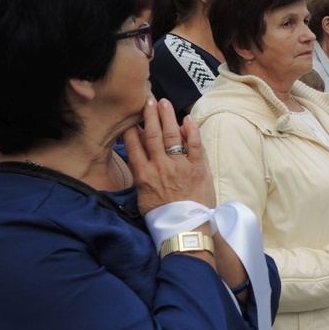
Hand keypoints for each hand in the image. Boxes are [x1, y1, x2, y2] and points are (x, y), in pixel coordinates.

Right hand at [123, 99, 215, 214]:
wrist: (186, 229)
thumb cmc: (163, 218)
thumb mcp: (143, 200)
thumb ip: (140, 179)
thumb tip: (136, 164)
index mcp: (144, 175)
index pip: (134, 145)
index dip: (132, 128)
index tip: (130, 116)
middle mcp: (160, 167)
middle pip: (153, 135)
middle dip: (149, 115)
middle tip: (147, 100)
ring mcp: (180, 165)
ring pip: (171, 135)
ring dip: (167, 117)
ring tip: (164, 102)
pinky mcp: (199, 167)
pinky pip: (195, 144)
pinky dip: (191, 130)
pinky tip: (187, 119)